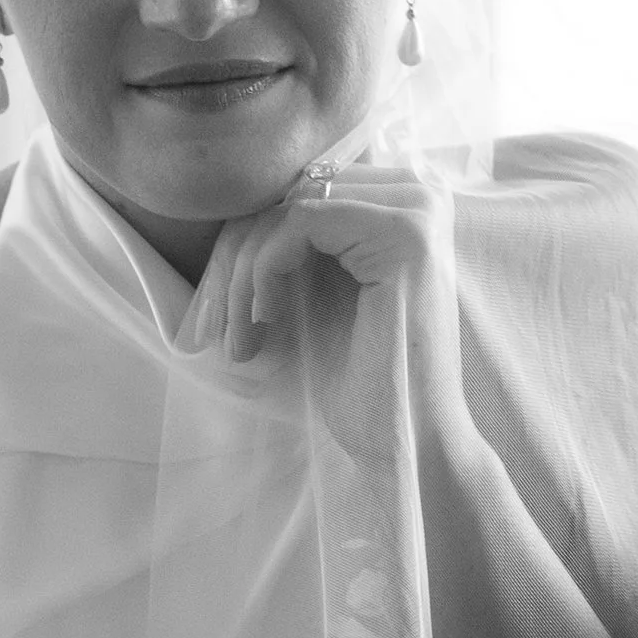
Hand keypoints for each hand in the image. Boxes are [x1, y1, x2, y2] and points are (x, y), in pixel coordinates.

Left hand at [220, 164, 467, 458]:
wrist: (407, 445)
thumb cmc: (362, 384)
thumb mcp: (312, 300)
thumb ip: (286, 249)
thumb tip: (221, 216)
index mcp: (402, 204)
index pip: (298, 193)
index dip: (245, 247)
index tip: (221, 315)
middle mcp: (419, 194)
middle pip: (290, 192)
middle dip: (236, 259)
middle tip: (218, 329)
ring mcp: (418, 209)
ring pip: (288, 206)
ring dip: (243, 273)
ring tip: (239, 339)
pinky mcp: (405, 233)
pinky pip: (298, 223)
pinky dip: (262, 272)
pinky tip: (262, 326)